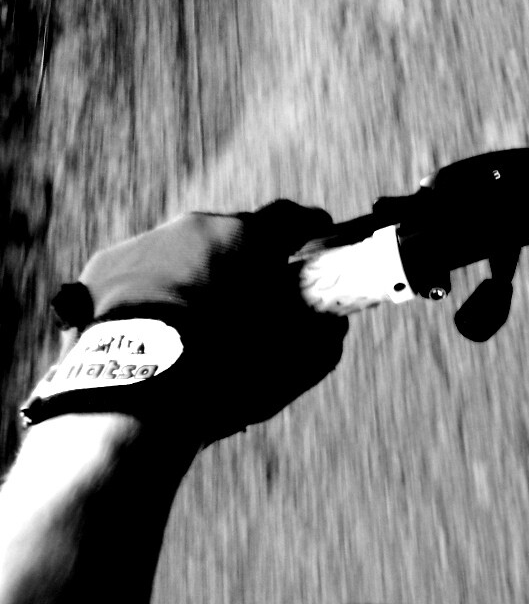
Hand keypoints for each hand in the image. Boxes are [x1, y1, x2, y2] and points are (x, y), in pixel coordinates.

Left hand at [48, 200, 347, 445]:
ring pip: (184, 250)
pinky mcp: (106, 265)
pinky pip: (142, 270)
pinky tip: (157, 326)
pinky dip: (154, 290)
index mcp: (247, 237)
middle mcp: (196, 225)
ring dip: (197, 274)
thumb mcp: (292, 364)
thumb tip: (335, 323)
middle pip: (233, 234)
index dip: (309, 229)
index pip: (292, 217)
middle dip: (246, 260)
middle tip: (251, 298)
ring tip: (197, 321)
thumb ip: (324, 337)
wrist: (131, 398)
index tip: (317, 240)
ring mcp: (146, 242)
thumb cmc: (223, 374)